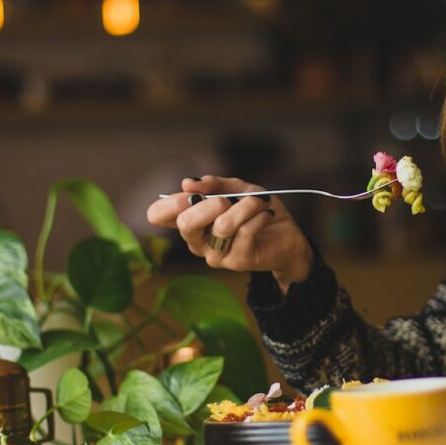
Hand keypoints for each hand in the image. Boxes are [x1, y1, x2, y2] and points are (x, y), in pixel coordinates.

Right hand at [146, 176, 312, 292]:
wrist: (288, 236)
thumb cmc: (257, 211)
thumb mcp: (237, 189)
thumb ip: (214, 184)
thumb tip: (187, 183)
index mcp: (190, 222)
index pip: (157, 215)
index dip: (170, 201)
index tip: (193, 193)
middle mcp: (197, 242)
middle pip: (185, 223)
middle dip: (210, 203)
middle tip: (228, 199)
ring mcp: (215, 255)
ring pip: (222, 226)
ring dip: (245, 206)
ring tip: (258, 202)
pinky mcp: (237, 261)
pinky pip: (245, 231)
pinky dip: (258, 215)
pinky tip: (266, 214)